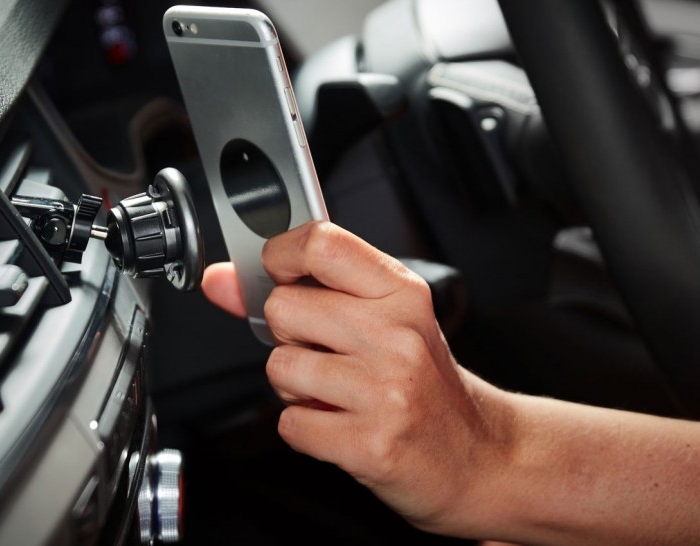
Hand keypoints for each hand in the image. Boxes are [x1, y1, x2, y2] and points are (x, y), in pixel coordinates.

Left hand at [203, 222, 511, 534]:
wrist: (478, 456)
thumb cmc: (424, 384)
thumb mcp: (380, 321)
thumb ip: (301, 292)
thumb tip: (221, 279)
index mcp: (401, 294)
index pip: (321, 244)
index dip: (280, 256)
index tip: (277, 274)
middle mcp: (397, 336)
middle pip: (283, 308)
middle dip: (289, 336)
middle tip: (326, 353)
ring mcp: (386, 391)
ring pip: (280, 367)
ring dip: (295, 388)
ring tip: (337, 393)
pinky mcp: (371, 444)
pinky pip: (289, 424)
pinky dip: (304, 428)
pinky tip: (340, 424)